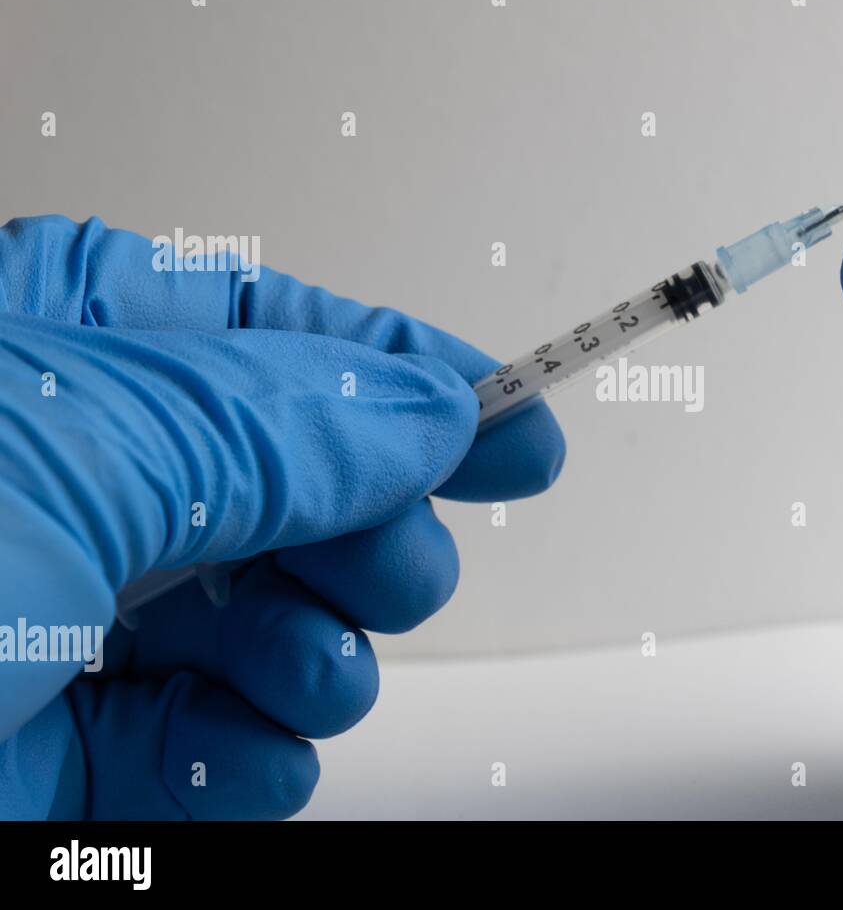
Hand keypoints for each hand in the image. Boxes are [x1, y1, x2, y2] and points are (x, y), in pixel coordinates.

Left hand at [0, 215, 564, 817]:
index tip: (522, 418)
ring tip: (301, 676)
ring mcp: (73, 615)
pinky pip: (218, 745)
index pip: (288, 337)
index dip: (413, 376)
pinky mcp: (66, 749)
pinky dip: (254, 759)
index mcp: (65, 346)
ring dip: (322, 661)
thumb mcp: (82, 452)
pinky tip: (242, 754)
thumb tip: (430, 410)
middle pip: (310, 490)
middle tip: (378, 567)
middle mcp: (81, 475)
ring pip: (281, 622)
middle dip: (371, 541)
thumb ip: (279, 423)